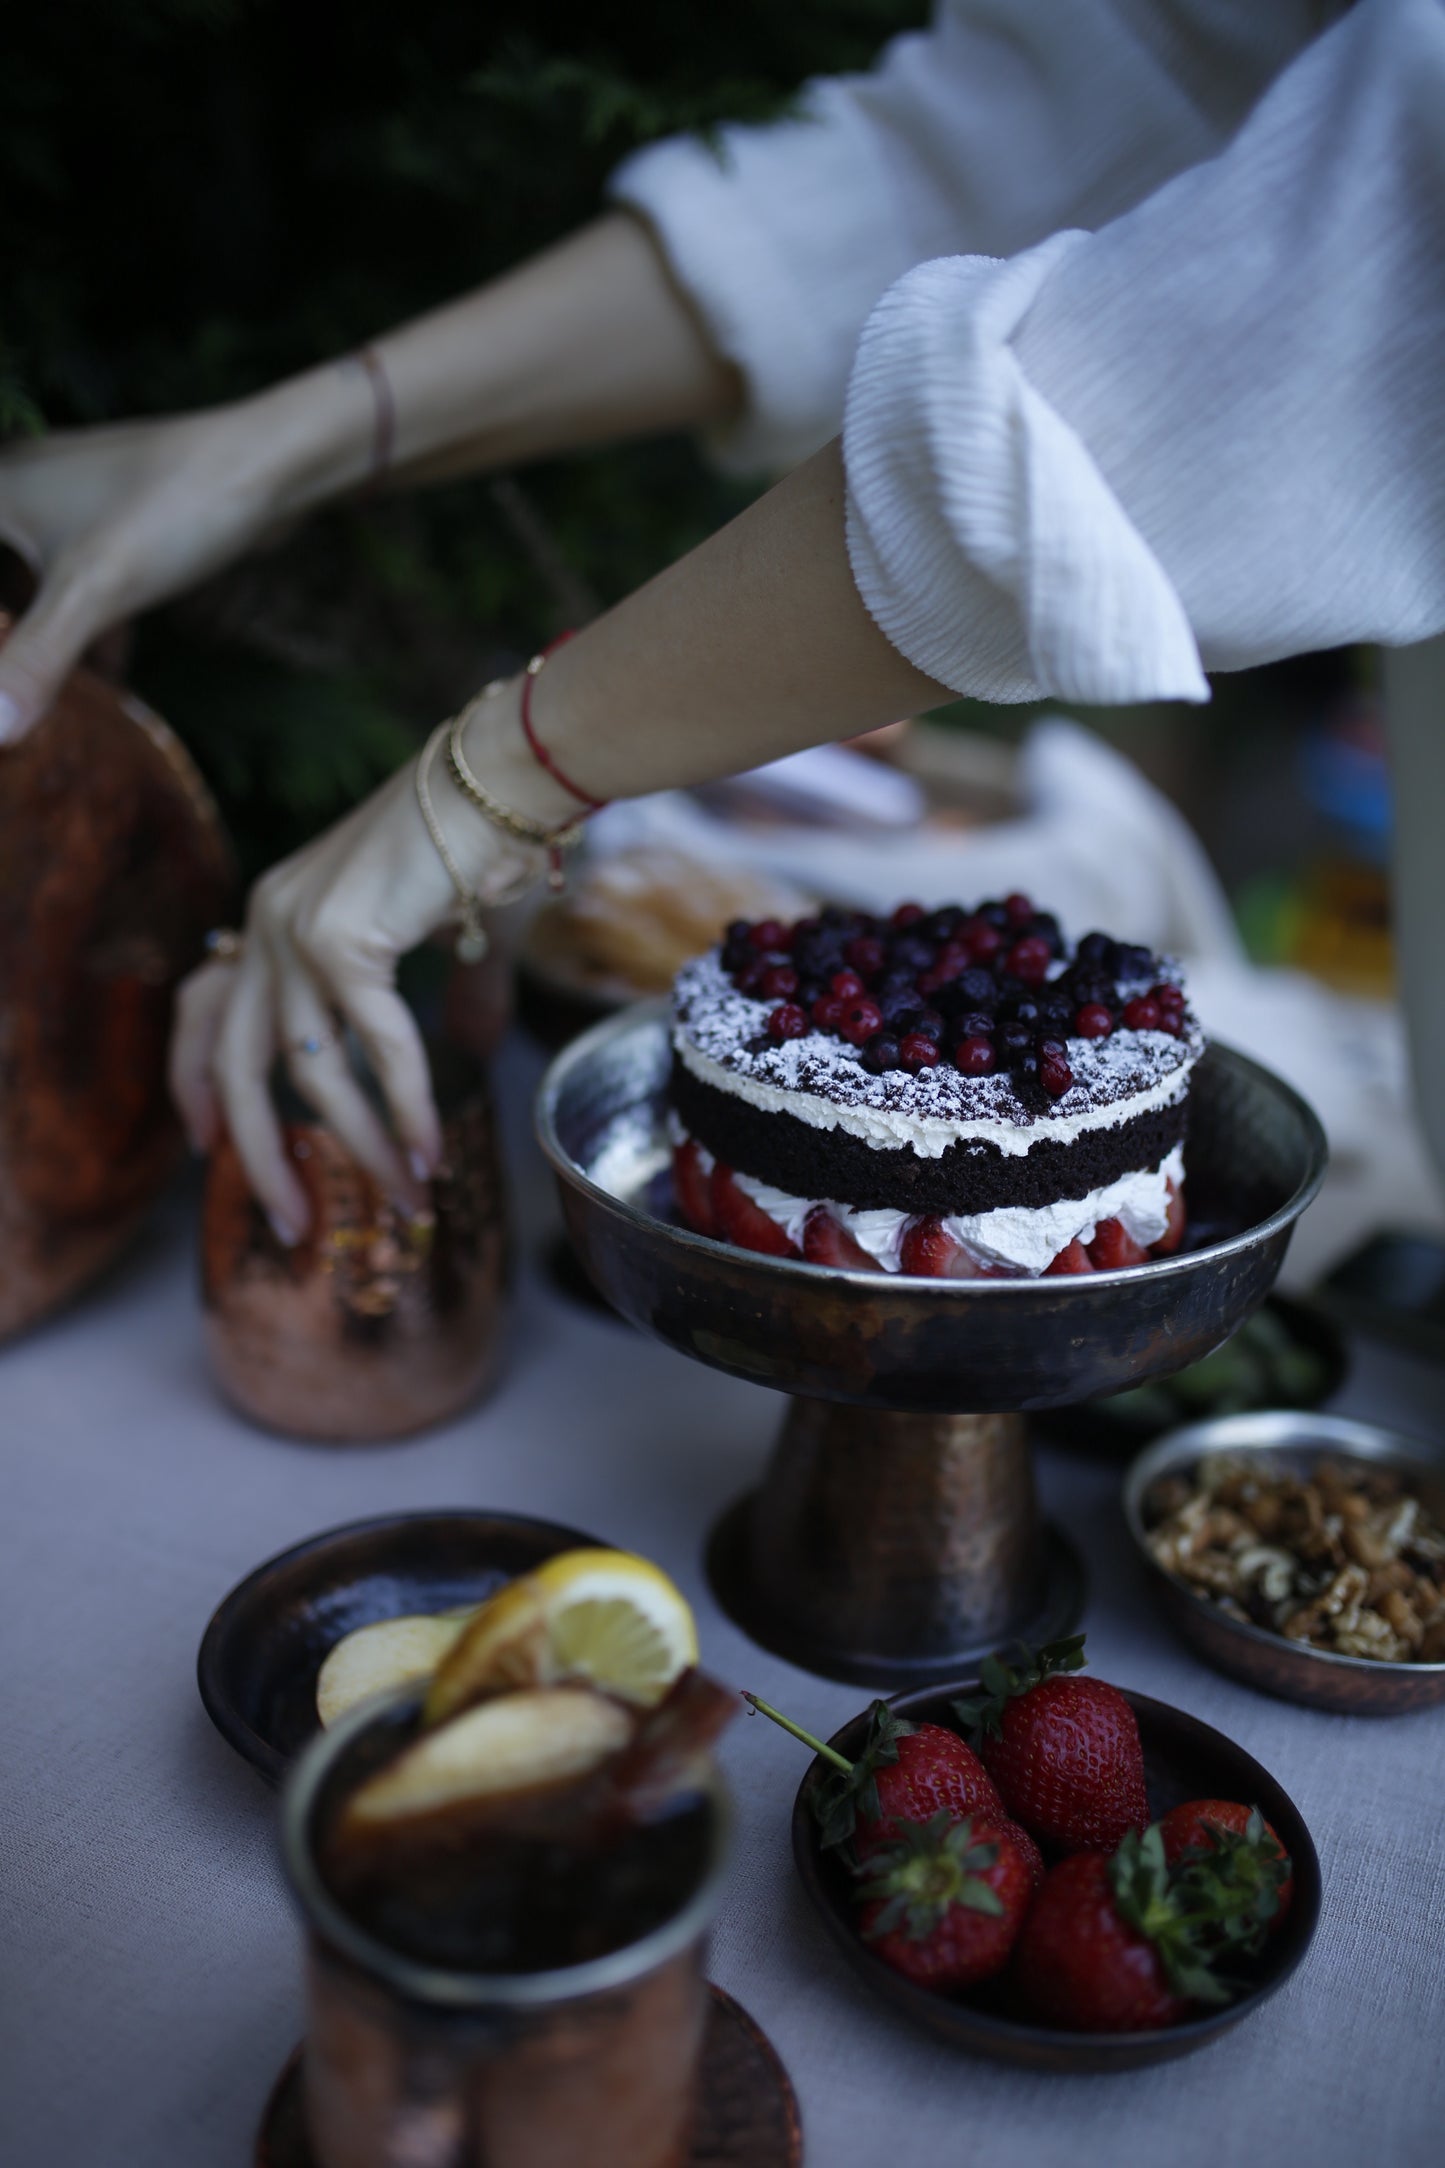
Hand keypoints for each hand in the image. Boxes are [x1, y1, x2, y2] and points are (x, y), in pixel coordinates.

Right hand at [0, 381, 360, 742]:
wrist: (270, 462)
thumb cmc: (173, 509)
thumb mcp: (94, 591)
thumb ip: (35, 659)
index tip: (3, 680)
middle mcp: (20, 486)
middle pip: (3, 572)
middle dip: (12, 641)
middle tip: (15, 702)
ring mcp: (68, 503)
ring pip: (31, 577)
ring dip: (36, 636)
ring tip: (39, 697)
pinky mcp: (117, 526)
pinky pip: (78, 583)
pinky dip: (81, 628)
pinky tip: (107, 676)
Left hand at [168, 729, 542, 1240]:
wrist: (510, 777)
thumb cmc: (488, 844)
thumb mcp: (453, 936)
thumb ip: (454, 996)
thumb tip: (476, 1044)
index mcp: (276, 915)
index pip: (203, 1008)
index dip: (194, 1081)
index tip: (204, 1144)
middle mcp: (269, 921)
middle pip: (235, 1062)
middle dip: (261, 1154)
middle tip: (294, 1223)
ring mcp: (297, 928)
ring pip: (309, 1070)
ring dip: (361, 1147)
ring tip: (406, 1198)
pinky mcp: (343, 938)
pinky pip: (373, 1049)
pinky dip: (404, 1108)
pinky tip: (428, 1150)